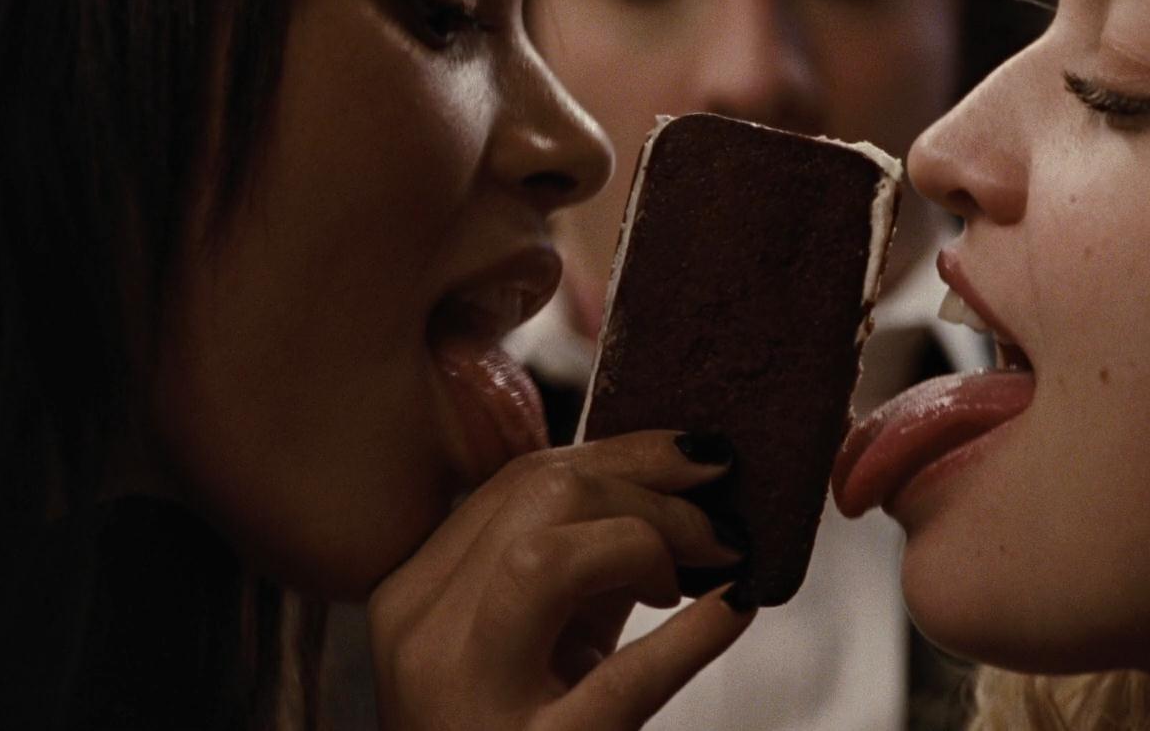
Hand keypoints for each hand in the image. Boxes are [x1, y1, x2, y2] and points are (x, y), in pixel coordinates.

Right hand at [369, 431, 754, 729]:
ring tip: (708, 567)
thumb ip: (579, 563)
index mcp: (414, 594)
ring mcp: (467, 698)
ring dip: (654, 539)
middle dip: (650, 484)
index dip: (623, 451)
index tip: (696, 458)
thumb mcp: (534, 639)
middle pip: (539, 495)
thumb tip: (676, 481)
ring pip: (549, 555)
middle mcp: (422, 634)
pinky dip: (694, 639)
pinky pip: (622, 681)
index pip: (517, 480)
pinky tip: (735, 613)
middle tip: (718, 522)